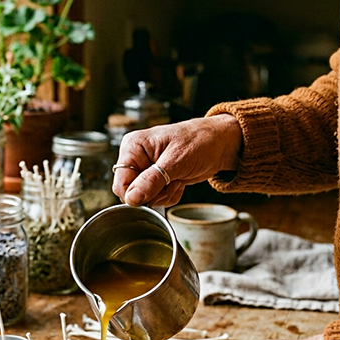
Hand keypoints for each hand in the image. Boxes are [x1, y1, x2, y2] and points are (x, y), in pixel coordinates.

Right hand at [112, 113, 241, 206]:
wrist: (219, 144)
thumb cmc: (199, 141)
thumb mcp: (175, 161)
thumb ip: (152, 180)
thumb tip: (131, 198)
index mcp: (133, 147)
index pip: (121, 182)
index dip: (135, 194)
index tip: (154, 192)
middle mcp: (136, 158)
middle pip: (132, 193)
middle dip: (154, 193)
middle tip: (172, 180)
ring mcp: (146, 170)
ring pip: (145, 198)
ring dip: (165, 194)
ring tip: (178, 178)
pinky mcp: (157, 179)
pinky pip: (157, 199)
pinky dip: (170, 195)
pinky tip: (179, 181)